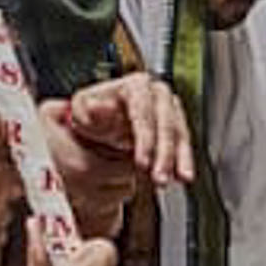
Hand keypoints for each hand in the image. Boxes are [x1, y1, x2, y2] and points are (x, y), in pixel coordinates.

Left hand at [51, 74, 192, 200]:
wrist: (101, 129)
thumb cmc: (91, 117)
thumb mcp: (82, 112)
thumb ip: (89, 109)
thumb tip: (98, 106)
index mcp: (134, 85)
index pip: (143, 109)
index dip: (145, 138)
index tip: (142, 161)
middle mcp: (156, 93)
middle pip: (166, 122)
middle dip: (164, 153)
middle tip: (158, 177)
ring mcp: (169, 108)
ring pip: (179, 133)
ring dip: (178, 159)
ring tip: (176, 180)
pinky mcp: (176, 126)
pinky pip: (183, 143)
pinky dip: (184, 161)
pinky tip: (183, 177)